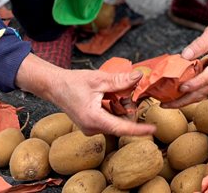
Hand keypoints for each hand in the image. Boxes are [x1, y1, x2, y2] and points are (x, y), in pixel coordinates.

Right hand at [15, 54, 155, 136]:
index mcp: (94, 119)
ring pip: (116, 119)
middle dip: (126, 106)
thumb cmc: (74, 82)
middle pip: (121, 122)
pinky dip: (113, 107)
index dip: (138, 129)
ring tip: (109, 92)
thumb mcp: (99, 79)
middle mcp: (92, 128)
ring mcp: (92, 128)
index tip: (153, 129)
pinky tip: (105, 96)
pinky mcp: (92, 125)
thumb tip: (139, 77)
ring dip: (119, 105)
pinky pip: (110, 118)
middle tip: (120, 90)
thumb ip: (120, 80)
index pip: (121, 128)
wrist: (55, 86)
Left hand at [162, 0, 207, 107]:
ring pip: (201, 93)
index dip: (194, 84)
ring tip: (167, 103)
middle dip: (184, 101)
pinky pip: (201, 88)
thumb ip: (199, 44)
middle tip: (165, 104)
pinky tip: (176, 92)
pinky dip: (189, 93)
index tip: (181, 88)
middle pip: (203, 92)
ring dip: (185, 100)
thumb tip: (184, 56)